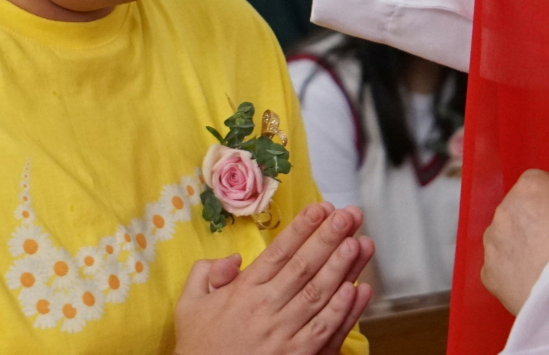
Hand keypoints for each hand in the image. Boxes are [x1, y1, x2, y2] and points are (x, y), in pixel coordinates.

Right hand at [174, 202, 375, 354]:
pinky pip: (325, 330)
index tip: (320, 208)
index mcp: (243, 291)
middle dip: (329, 237)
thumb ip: (206, 273)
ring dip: (341, 267)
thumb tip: (232, 258)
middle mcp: (266, 308)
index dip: (302, 228)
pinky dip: (343, 310)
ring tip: (358, 242)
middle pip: (304, 266)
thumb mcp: (190, 305)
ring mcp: (284, 334)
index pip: (279, 252)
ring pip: (318, 294)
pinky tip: (358, 290)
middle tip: (349, 215)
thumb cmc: (200, 348)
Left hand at [481, 170, 548, 314]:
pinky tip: (535, 286)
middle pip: (518, 212)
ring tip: (546, 270)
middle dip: (534, 225)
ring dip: (521, 250)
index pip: (538, 186)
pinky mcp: (488, 274)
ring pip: (506, 241)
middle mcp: (505, 209)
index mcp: (532, 186)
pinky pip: (501, 270)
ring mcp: (494, 242)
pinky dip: (514, 276)